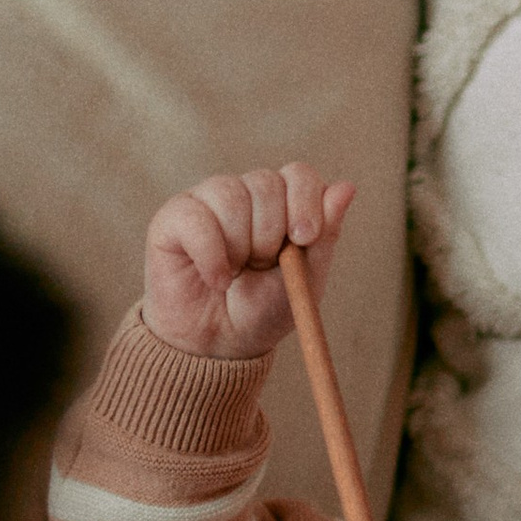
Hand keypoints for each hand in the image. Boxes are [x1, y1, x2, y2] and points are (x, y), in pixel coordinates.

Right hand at [141, 163, 354, 360]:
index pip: (298, 174)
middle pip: (266, 183)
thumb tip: (346, 187)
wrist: (219, 345)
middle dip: (270, 235)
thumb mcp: (304, 278)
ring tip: (235, 274)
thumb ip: (325, 234)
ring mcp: (208, 201)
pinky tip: (216, 279)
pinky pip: (196, 218)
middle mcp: (245, 193)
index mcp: (282, 203)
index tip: (303, 237)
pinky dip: (211, 256)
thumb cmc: (262, 310)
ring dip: (240, 246)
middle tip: (262, 266)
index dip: (304, 201)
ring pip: (230, 195)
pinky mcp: (174, 218)